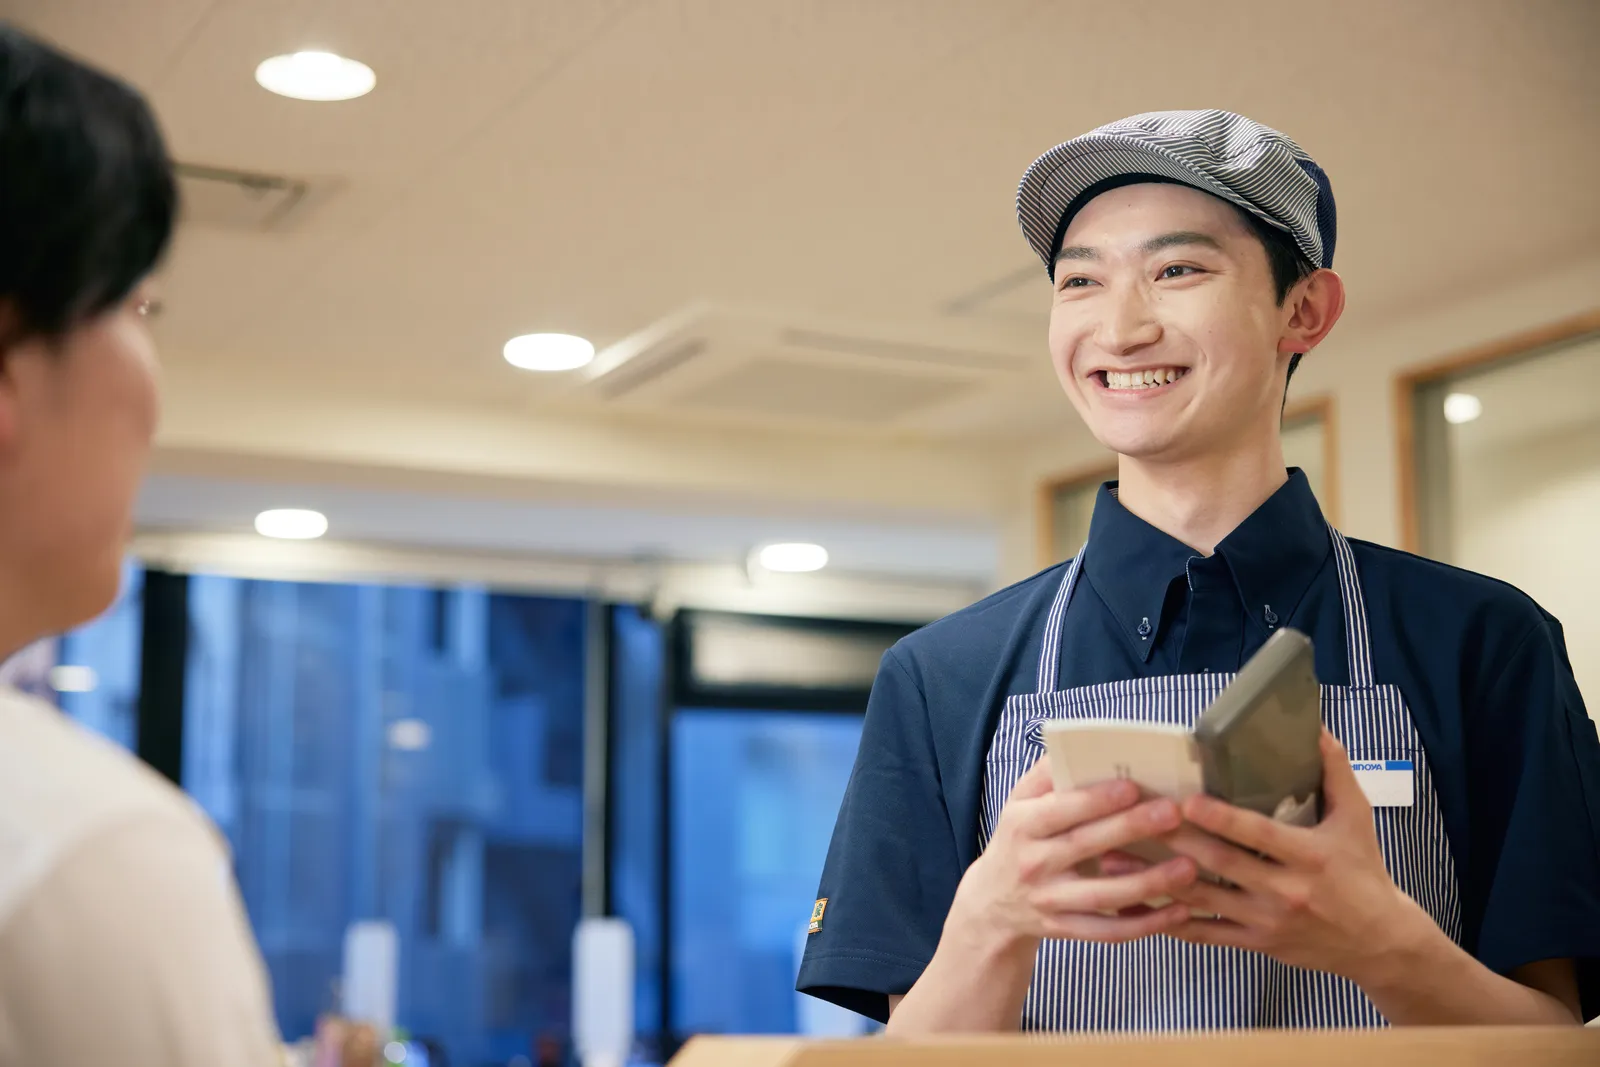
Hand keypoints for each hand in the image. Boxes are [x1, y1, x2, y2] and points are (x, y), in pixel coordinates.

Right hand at [947, 756, 1197, 953]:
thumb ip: (1044, 776)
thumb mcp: (1017, 804)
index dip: (1095, 799)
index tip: (1133, 786)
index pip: (1059, 810)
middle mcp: (1033, 863)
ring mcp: (1049, 901)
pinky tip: (1180, 912)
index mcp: (1022, 825)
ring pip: (1102, 895)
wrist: (991, 905)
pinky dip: (1145, 925)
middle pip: (1084, 846)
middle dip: (1130, 829)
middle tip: (1173, 814)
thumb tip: (1077, 745)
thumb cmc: (1018, 841)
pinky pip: (1108, 932)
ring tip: (1189, 867)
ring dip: (1148, 883)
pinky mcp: (1065, 930)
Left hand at [1161, 730, 1438, 982]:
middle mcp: (1287, 891)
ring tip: (1117, 859)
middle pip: (1222, 863)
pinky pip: (1207, 934)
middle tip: (1136, 819)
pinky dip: (1173, 921)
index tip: (1188, 801)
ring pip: (1205, 899)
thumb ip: (1335, 772)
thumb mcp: (1357, 818)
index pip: (1260, 835)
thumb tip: (1316, 728)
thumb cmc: (1364, 872)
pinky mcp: (1257, 943)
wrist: (1380, 943)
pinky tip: (1143, 901)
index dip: (1222, 819)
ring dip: (1158, 879)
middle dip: (1176, 840)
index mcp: (1311, 856)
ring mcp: (1268, 921)